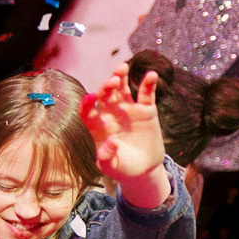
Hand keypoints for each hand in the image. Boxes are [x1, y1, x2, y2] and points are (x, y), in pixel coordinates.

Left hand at [81, 65, 164, 181]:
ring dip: (121, 78)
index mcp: (98, 127)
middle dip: (106, 87)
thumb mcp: (111, 167)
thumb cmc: (122, 169)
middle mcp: (111, 115)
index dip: (87, 104)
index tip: (90, 98)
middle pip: (105, 96)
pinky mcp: (146, 111)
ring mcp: (128, 111)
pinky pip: (146, 94)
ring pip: (122, 90)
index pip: (88, 112)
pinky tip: (151, 74)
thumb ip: (107, 157)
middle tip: (111, 81)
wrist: (143, 170)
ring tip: (122, 68)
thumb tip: (110, 142)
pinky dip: (148, 84)